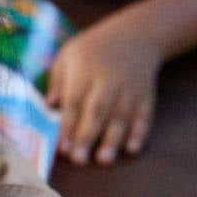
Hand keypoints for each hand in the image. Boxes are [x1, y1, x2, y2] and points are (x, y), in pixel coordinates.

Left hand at [46, 25, 161, 165]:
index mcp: (84, 70)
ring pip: (121, 117)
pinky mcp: (146, 96)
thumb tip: (49, 105)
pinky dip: (139, 132)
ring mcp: (130, 89)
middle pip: (97, 110)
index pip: (74, 100)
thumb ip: (57, 80)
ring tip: (104, 160)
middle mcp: (108, 80)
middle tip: (78, 160)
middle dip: (87, 136)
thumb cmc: (92, 49)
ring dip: (113, 140)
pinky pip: (144, 116)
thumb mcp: (67, 55)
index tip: (61, 147)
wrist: (135, 35)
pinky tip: (132, 149)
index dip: (68, 124)